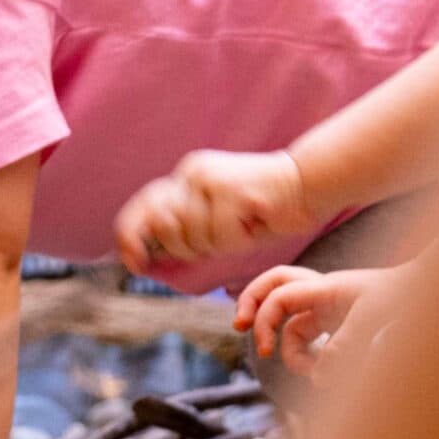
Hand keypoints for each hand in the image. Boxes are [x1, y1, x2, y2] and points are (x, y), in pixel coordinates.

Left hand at [116, 150, 315, 272]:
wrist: (309, 183)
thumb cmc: (267, 211)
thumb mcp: (218, 222)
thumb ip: (185, 230)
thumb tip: (146, 254)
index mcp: (187, 179)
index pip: (143, 206)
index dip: (130, 237)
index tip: (134, 264)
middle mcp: (192, 173)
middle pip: (163, 226)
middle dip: (185, 247)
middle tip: (219, 240)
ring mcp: (208, 178)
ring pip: (192, 235)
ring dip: (219, 244)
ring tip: (244, 227)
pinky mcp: (228, 189)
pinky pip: (219, 236)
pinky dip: (238, 241)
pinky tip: (255, 224)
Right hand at [235, 265, 397, 379]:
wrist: (425, 289)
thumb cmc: (402, 294)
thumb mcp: (374, 317)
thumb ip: (345, 347)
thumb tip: (319, 380)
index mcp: (325, 286)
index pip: (280, 297)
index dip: (265, 321)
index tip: (267, 352)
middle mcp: (319, 292)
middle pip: (271, 285)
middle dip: (251, 304)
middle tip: (238, 326)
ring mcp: (326, 306)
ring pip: (288, 319)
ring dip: (287, 345)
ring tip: (305, 371)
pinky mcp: (334, 321)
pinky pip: (306, 334)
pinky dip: (306, 354)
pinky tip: (318, 372)